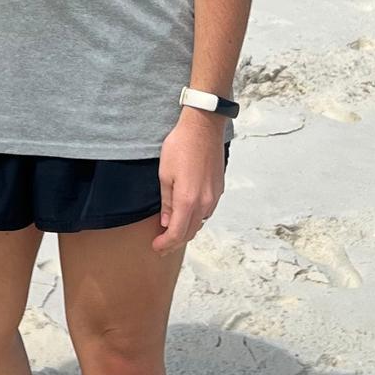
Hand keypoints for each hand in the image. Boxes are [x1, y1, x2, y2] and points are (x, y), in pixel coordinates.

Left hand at [154, 110, 226, 252]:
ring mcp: (214, 197)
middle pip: (190, 233)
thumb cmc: (180, 146)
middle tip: (161, 245)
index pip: (177, 234)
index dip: (165, 244)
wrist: (203, 127)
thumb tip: (167, 222)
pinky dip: (196, 219)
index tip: (156, 248)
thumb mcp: (165, 174)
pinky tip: (187, 215)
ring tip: (172, 232)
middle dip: (175, 242)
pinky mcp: (219, 189)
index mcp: (188, 201)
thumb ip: (167, 202)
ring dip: (186, 231)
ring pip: (200, 223)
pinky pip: (207, 212)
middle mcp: (205, 203)